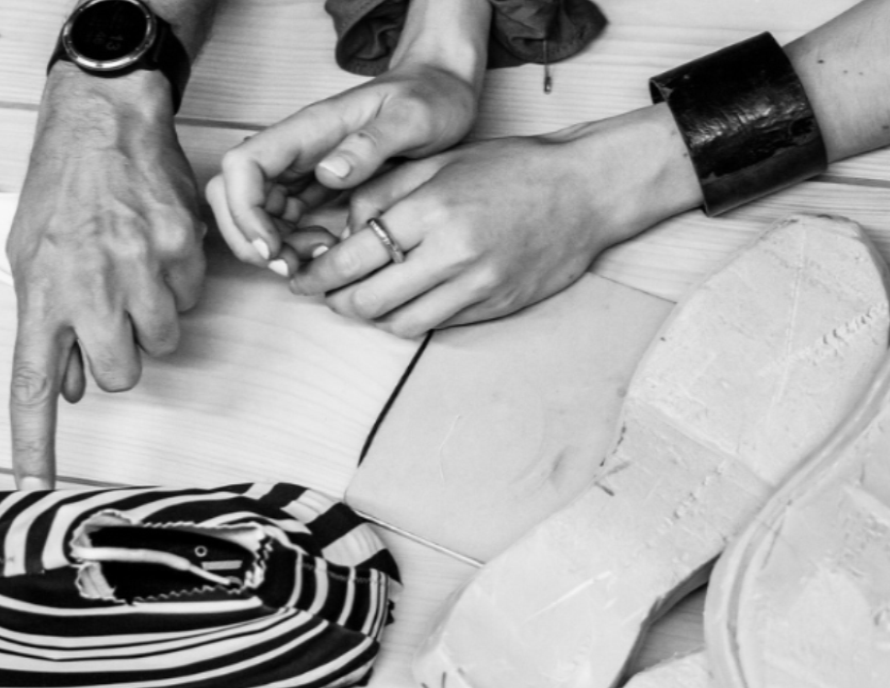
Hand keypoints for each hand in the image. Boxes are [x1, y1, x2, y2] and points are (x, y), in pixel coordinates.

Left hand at [6, 67, 206, 489]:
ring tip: (134, 268)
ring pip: (162, 342)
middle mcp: (89, 289)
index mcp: (41, 294)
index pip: (31, 386)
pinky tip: (157, 245)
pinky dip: (179, 281)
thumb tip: (61, 387)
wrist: (106, 118)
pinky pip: (191, 299)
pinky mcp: (181, 253)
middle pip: (119, 375)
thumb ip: (46, 325)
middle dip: (120, 355)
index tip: (34, 492)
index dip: (34, 445)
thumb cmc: (64, 185)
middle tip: (112, 311)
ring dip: (153, 318)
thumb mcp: (30, 256)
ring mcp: (139, 272)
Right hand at [205, 61, 479, 275]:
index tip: (271, 246)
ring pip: (258, 211)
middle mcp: (297, 148)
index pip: (244, 164)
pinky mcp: (316, 185)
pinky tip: (327, 250)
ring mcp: (303, 167)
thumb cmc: (430, 98)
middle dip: (249, 236)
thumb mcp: (413, 117)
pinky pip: (285, 218)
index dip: (244, 210)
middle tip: (289, 264)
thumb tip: (329, 172)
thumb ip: (372, 143)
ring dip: (273, 245)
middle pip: (236, 191)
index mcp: (310, 128)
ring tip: (318, 259)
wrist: (444, 92)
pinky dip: (294, 242)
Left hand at [288, 107, 703, 337]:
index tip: (302, 278)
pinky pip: (437, 325)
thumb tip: (341, 228)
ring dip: (373, 317)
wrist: (586, 191)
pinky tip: (406, 302)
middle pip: (369, 300)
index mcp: (432, 209)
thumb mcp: (442, 160)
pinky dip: (412, 318)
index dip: (319, 274)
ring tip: (365, 300)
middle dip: (338, 301)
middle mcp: (453, 253)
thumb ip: (385, 191)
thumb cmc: (513, 168)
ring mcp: (478, 286)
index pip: (353, 256)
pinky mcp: (497, 307)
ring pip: (401, 323)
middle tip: (327, 294)